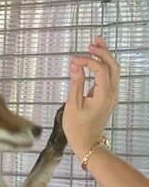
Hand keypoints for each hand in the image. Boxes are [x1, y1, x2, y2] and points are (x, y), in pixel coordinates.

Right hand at [62, 35, 120, 159]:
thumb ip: (75, 83)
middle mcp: (112, 93)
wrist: (87, 143)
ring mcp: (112, 96)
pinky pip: (110, 77)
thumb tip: (76, 65)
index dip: (87, 61)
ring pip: (113, 70)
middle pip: (112, 65)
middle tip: (92, 42)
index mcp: (103, 95)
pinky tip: (96, 62)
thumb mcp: (72, 105)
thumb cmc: (78, 128)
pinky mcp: (108, 98)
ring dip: (105, 57)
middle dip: (103, 52)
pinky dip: (104, 67)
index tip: (74, 60)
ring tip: (95, 45)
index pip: (99, 69)